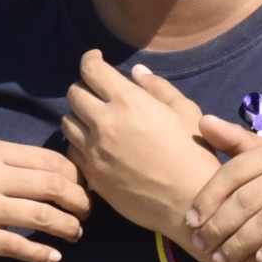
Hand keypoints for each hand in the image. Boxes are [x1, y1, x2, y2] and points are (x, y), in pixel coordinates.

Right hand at [0, 138, 88, 261]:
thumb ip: (9, 162)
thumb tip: (54, 172)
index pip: (52, 160)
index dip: (77, 176)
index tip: (85, 188)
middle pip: (54, 185)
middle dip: (80, 201)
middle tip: (88, 213)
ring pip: (42, 215)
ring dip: (68, 227)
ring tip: (76, 234)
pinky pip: (18, 246)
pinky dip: (42, 253)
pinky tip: (52, 257)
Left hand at [60, 53, 219, 237]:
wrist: (188, 202)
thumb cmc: (194, 153)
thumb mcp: (185, 111)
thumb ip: (157, 88)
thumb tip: (136, 73)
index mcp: (129, 101)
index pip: (91, 70)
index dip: (90, 59)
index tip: (95, 59)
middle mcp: (105, 122)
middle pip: (74, 93)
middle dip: (85, 87)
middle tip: (98, 93)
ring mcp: (94, 150)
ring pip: (67, 122)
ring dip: (79, 116)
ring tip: (95, 120)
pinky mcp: (92, 175)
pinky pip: (71, 151)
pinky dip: (79, 144)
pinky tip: (96, 147)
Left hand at [185, 113, 261, 261]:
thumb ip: (235, 142)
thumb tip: (204, 122)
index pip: (234, 172)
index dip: (209, 198)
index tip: (191, 221)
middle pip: (248, 200)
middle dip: (220, 226)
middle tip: (202, 246)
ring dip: (241, 244)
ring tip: (223, 260)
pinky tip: (261, 261)